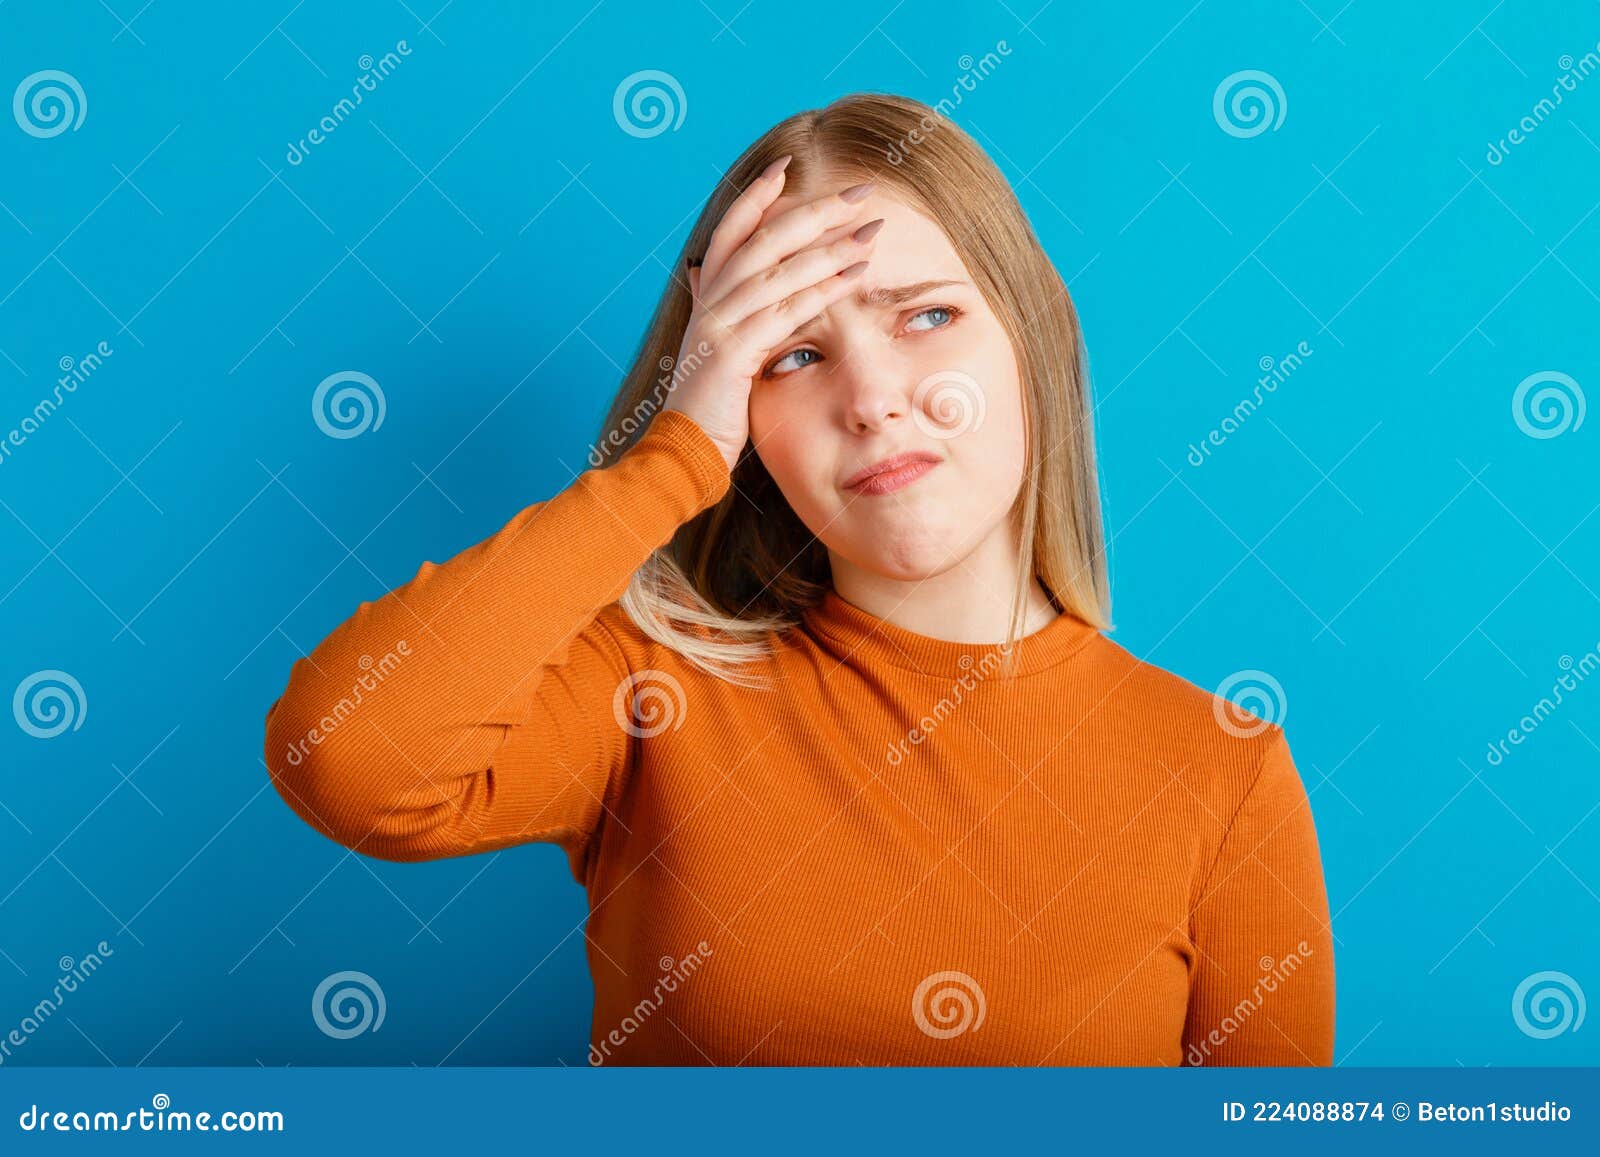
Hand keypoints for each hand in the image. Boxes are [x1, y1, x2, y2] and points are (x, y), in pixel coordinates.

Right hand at [662, 158, 882, 471]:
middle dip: (814, 209)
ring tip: (872, 229)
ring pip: (779, 269)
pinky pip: (785, 311)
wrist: (680, 454)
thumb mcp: (713, 353)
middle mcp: (709, 302)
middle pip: (764, 238)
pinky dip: (822, 289)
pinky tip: (855, 276)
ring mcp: (718, 325)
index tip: (788, 166)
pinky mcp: (733, 353)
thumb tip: (709, 275)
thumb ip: (720, 313)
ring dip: (830, 245)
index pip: (731, 231)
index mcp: (705, 298)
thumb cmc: (707, 411)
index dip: (757, 196)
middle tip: (860, 191)